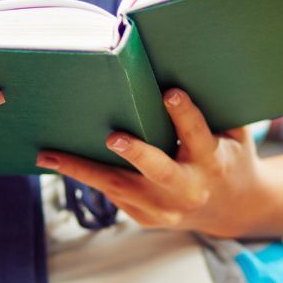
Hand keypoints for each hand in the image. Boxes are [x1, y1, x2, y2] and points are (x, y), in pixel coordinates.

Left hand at [36, 89, 266, 237]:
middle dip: (136, 154)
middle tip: (112, 138)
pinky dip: (88, 177)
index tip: (169, 93)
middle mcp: (189, 188)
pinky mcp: (146, 218)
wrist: (232, 208)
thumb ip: (215, 109)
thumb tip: (184, 64)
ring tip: (48, 155)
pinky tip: (61, 162)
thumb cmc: (229, 155)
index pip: (198, 136)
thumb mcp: (234, 134)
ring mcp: (165, 209)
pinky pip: (114, 195)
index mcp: (213, 162)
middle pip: (159, 172)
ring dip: (82, 170)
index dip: (184, 115)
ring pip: (120, 188)